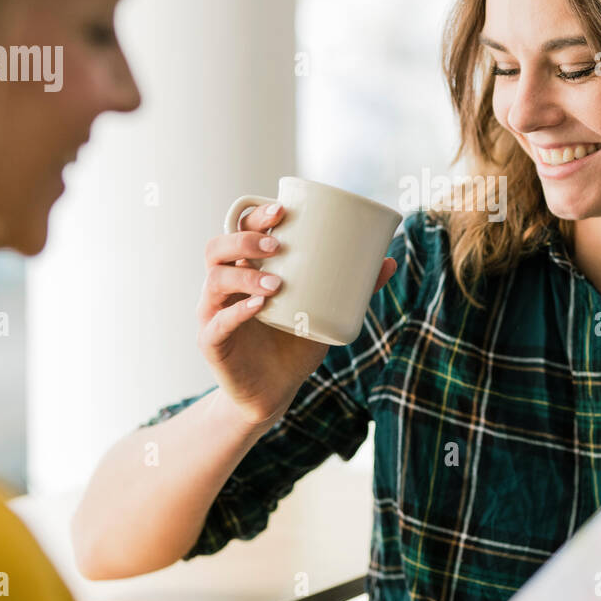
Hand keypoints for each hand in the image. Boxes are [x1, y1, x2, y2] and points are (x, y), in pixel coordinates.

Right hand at [196, 201, 397, 427]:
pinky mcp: (212, 343)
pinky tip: (257, 308)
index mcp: (247, 269)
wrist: (276, 391)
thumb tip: (389, 260)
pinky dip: (237, 313)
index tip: (282, 210)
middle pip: (217, 248)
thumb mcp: (326, 311)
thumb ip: (354, 287)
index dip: (255, 216)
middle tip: (276, 244)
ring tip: (276, 282)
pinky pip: (217, 324)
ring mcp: (214, 313)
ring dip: (245, 276)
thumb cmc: (296, 342)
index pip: (240, 230)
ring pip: (214, 281)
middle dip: (244, 240)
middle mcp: (225, 286)